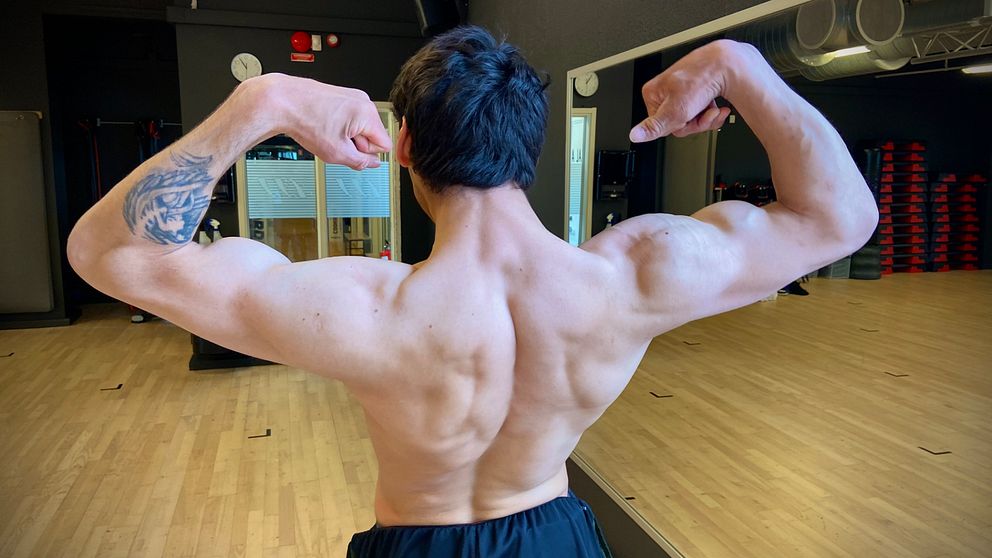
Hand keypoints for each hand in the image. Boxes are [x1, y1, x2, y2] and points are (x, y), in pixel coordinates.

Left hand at [249, 74, 391, 169]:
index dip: (368, 155)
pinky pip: (348, 118)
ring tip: (325, 134)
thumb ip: (361, 162)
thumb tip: (372, 163)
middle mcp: (362, 101)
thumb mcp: (337, 153)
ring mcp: (351, 96)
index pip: (384, 145)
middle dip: (356, 144)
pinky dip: (337, 126)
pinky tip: (322, 126)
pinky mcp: (339, 95)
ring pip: (358, 127)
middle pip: (371, 135)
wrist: (281, 101)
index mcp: (368, 113)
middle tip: (335, 144)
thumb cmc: (305, 119)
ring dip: (346, 136)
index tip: (353, 155)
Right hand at [630, 40, 742, 141]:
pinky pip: (701, 109)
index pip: (662, 126)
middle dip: (696, 122)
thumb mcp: (675, 111)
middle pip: (678, 122)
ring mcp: (682, 89)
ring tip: (713, 108)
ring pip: (692, 117)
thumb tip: (634, 135)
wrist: (727, 65)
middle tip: (704, 114)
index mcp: (653, 94)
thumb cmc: (700, 80)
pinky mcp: (696, 89)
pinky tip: (716, 105)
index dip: (678, 127)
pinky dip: (711, 110)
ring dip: (706, 117)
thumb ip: (654, 127)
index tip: (686, 119)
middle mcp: (666, 90)